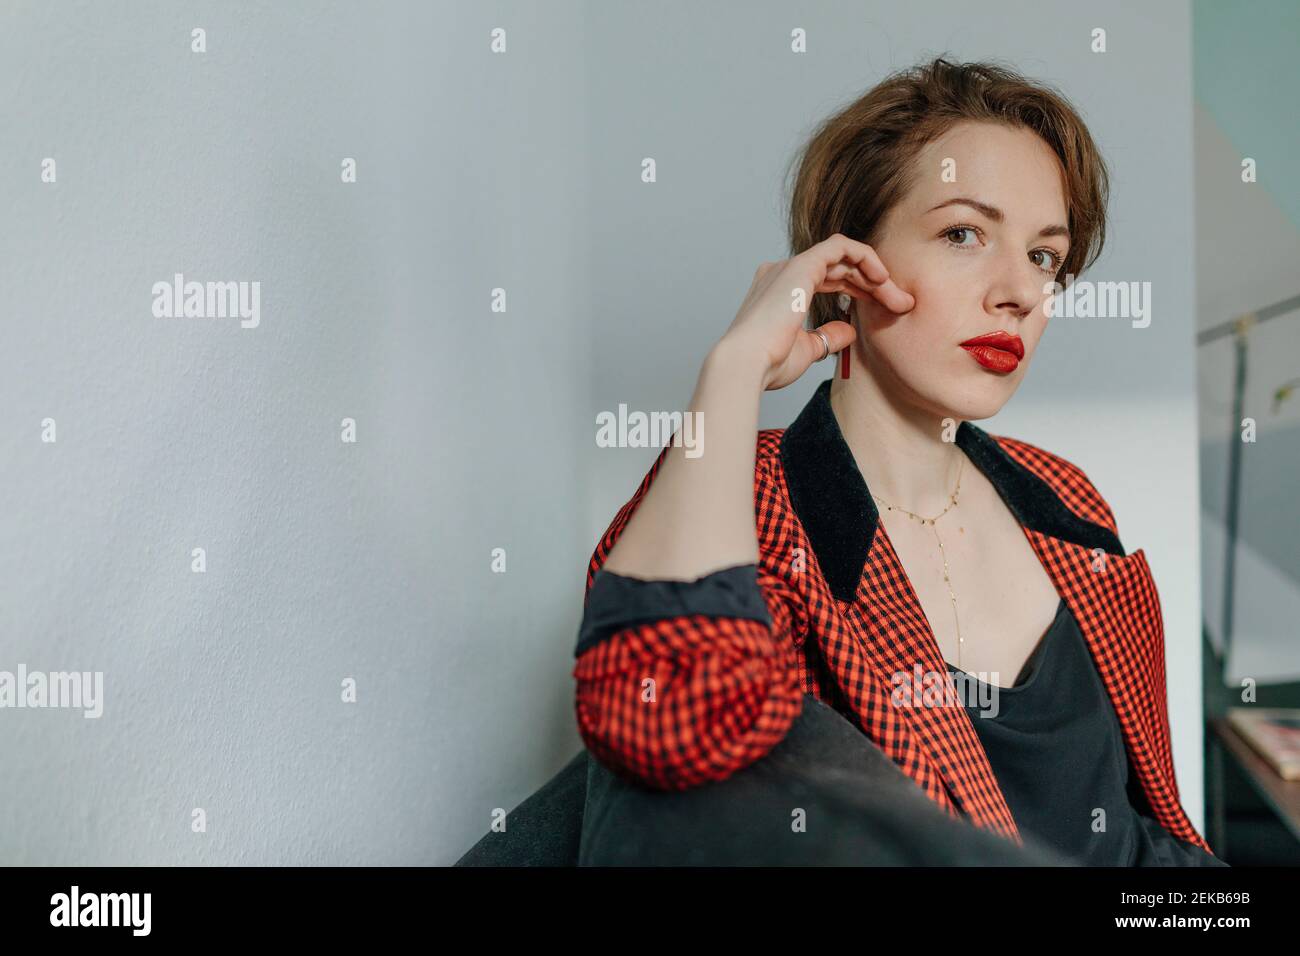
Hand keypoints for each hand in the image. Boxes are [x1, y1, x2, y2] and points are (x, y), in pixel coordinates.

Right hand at [718, 234, 914, 390]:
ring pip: (843, 257)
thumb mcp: (806, 350)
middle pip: (838, 268)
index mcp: (781, 292)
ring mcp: (790, 266)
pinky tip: (881, 277)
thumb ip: (827, 336)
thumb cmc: (768, 364)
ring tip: (895, 295)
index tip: (882, 308)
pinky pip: (840, 246)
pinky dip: (864, 256)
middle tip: (900, 304)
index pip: (827, 279)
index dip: (858, 290)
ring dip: (873, 273)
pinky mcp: (801, 265)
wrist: (747, 364)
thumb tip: (849, 329)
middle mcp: (782, 273)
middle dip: (872, 284)